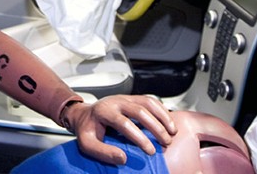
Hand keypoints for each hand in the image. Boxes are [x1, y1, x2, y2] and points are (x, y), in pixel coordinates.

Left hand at [62, 95, 176, 164]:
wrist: (84, 115)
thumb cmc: (87, 129)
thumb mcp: (87, 144)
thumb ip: (103, 152)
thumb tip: (122, 158)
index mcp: (104, 111)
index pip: (124, 123)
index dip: (139, 137)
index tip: (150, 151)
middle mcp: (116, 101)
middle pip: (139, 111)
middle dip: (155, 127)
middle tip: (165, 143)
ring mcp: (125, 98)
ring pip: (147, 103)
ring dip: (162, 117)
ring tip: (172, 133)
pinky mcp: (132, 98)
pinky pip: (150, 100)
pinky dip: (162, 110)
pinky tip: (169, 122)